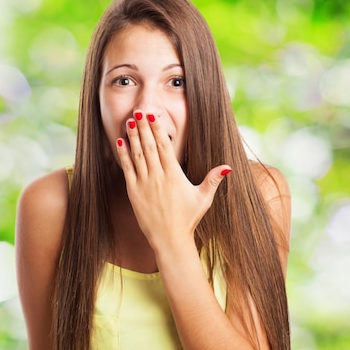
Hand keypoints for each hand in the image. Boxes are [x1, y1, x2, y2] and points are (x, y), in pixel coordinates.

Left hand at [116, 110, 230, 253]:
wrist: (169, 239)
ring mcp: (144, 184)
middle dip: (143, 127)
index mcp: (174, 175)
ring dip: (133, 137)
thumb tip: (228, 167)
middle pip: (149, 146)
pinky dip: (124, 155)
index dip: (157, 129)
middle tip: (139, 110)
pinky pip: (127, 170)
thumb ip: (213, 180)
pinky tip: (121, 142)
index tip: (153, 116)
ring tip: (129, 121)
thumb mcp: (204, 198)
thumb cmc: (188, 219)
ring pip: (137, 155)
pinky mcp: (134, 193)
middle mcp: (158, 177)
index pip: (164, 146)